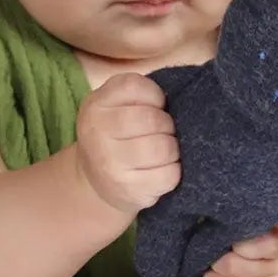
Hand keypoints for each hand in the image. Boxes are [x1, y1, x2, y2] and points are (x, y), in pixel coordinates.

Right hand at [74, 73, 179, 214]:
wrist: (96, 181)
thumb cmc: (116, 135)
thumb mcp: (114, 106)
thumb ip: (139, 94)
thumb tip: (182, 100)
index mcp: (96, 105)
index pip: (135, 87)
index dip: (155, 96)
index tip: (155, 107)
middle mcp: (97, 133)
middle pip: (152, 119)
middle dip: (167, 125)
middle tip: (163, 133)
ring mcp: (110, 164)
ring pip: (163, 148)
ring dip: (172, 150)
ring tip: (164, 152)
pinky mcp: (128, 190)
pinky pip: (169, 175)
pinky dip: (173, 171)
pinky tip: (162, 170)